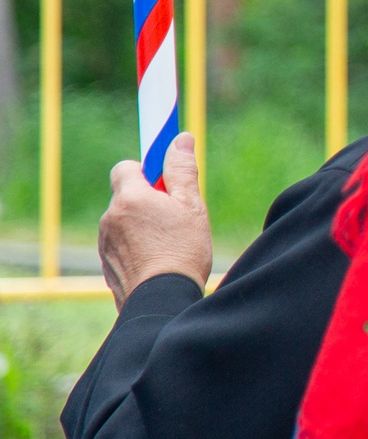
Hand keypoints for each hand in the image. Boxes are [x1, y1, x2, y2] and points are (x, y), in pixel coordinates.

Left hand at [97, 132, 212, 307]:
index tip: (163, 174)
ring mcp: (105, 241)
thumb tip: (180, 139)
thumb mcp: (191, 207)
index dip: (146, 169)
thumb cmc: (182, 251)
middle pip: (127, 195)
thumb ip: (182, 171)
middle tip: (173, 215)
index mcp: (131, 198)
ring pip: (123, 221)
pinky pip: (120, 244)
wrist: (161, 300)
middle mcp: (111, 216)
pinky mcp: (105, 263)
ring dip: (141, 224)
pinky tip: (156, 259)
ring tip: (167, 242)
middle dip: (147, 200)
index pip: (127, 167)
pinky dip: (135, 246)